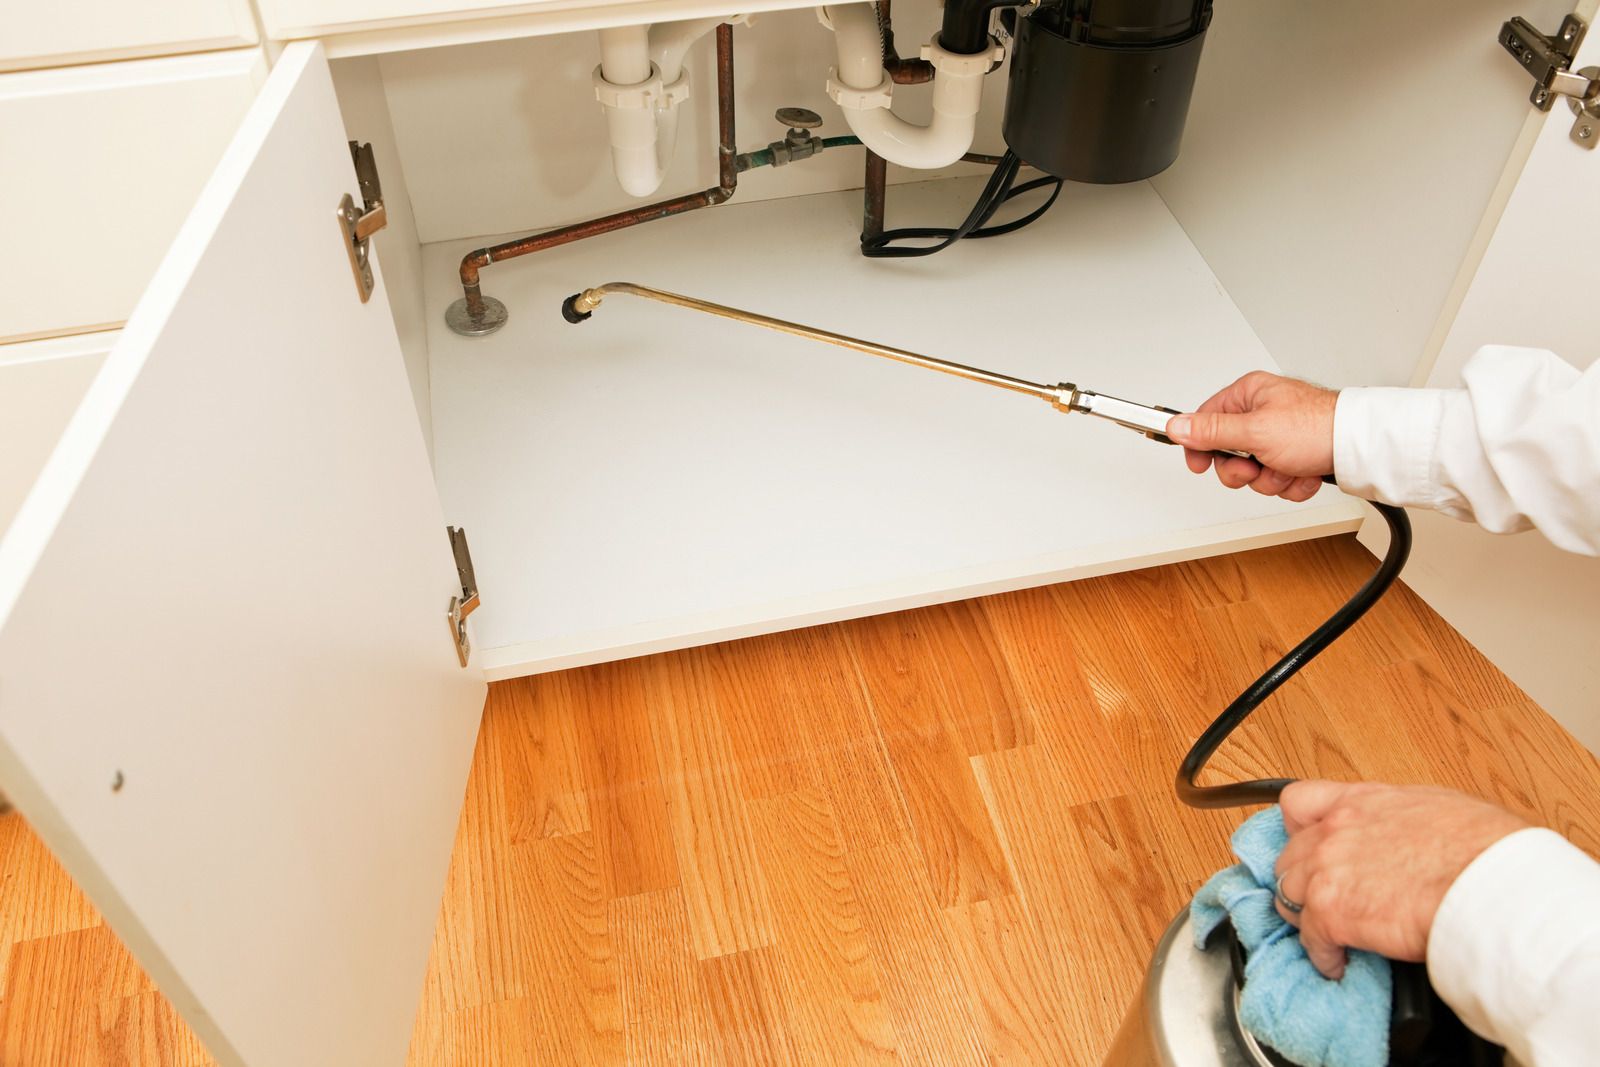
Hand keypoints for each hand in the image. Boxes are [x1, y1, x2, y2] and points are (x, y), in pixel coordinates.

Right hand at [1164, 371, 1337, 500]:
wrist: (1359, 447)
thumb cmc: (1317, 427)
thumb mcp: (1254, 431)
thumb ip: (1211, 431)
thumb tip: (1177, 426)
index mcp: (1249, 395)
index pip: (1206, 420)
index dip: (1200, 446)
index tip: (1198, 463)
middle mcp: (1263, 413)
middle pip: (1229, 453)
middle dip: (1246, 470)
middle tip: (1257, 466)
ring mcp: (1280, 436)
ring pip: (1254, 472)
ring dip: (1271, 478)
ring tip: (1289, 467)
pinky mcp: (1295, 456)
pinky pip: (1278, 479)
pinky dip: (1290, 482)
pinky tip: (1303, 472)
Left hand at [1273, 780, 1529, 978]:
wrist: (1491, 886)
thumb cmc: (1486, 849)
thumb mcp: (1439, 808)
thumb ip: (1401, 819)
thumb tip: (1411, 835)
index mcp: (1361, 802)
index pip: (1299, 803)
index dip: (1298, 828)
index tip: (1304, 844)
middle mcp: (1335, 832)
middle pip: (1290, 856)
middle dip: (1304, 878)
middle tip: (1321, 898)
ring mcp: (1327, 872)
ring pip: (1290, 896)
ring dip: (1307, 916)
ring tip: (1326, 933)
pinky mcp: (1331, 914)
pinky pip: (1310, 939)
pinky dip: (1323, 955)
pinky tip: (1339, 963)